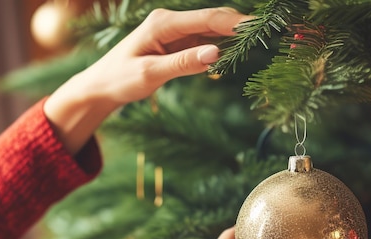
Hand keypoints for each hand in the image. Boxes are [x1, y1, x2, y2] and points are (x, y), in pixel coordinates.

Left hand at [44, 7, 250, 154]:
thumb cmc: (121, 80)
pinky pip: (203, 43)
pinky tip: (236, 53)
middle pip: (213, 20)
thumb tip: (215, 53)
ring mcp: (174, 33)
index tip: (260, 26)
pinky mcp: (176, 45)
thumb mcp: (151, 74)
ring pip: (211, 31)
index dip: (236, 22)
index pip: (208, 19)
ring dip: (234, 36)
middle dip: (240, 25)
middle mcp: (171, 23)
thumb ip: (183, 63)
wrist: (101, 86)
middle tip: (269, 31)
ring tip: (260, 41)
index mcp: (163, 24)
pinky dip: (221, 47)